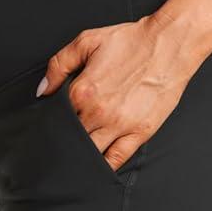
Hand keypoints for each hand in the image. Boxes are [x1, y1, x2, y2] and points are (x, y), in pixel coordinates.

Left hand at [35, 16, 197, 171]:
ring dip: (81, 157)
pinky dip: (104, 168)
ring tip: (76, 158)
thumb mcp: (87, 41)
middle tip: (62, 144)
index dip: (52, 123)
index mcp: (82, 91)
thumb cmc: (131, 41)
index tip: (52, 126)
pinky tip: (97, 169)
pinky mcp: (139, 133)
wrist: (168, 44)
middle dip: (64, 142)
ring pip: (90, 153)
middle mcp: (98, 113)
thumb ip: (59, 65)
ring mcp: (119, 126)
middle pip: (71, 139)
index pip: (57, 118)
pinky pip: (116, 160)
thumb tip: (43, 90)